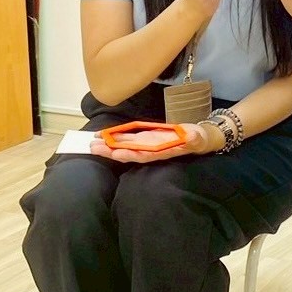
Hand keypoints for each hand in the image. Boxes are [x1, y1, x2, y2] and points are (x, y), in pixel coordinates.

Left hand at [89, 122, 222, 162]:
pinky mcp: (147, 139)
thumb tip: (192, 136)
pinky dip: (117, 138)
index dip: (130, 154)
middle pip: (129, 152)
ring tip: (94, 143)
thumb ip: (194, 138)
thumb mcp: (198, 138)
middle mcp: (152, 150)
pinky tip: (106, 137)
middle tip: (94, 147)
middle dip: (112, 151)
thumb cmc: (197, 139)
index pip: (144, 154)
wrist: (198, 139)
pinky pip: (129, 140)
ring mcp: (148, 145)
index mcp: (162, 151)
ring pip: (126, 147)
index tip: (116, 153)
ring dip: (110, 146)